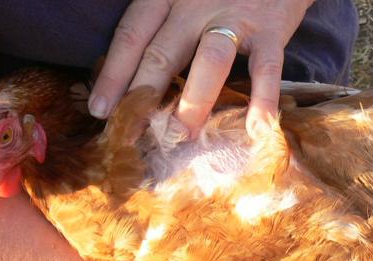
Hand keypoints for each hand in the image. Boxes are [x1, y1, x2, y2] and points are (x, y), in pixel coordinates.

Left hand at [90, 0, 314, 135]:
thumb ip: (165, 24)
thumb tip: (139, 79)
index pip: (132, 34)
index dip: (114, 73)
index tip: (101, 109)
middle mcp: (196, 3)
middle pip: (162, 52)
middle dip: (144, 97)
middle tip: (130, 135)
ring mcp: (235, 16)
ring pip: (209, 60)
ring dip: (194, 101)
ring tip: (182, 135)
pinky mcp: (271, 28)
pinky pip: (266, 67)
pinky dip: (263, 98)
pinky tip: (257, 128)